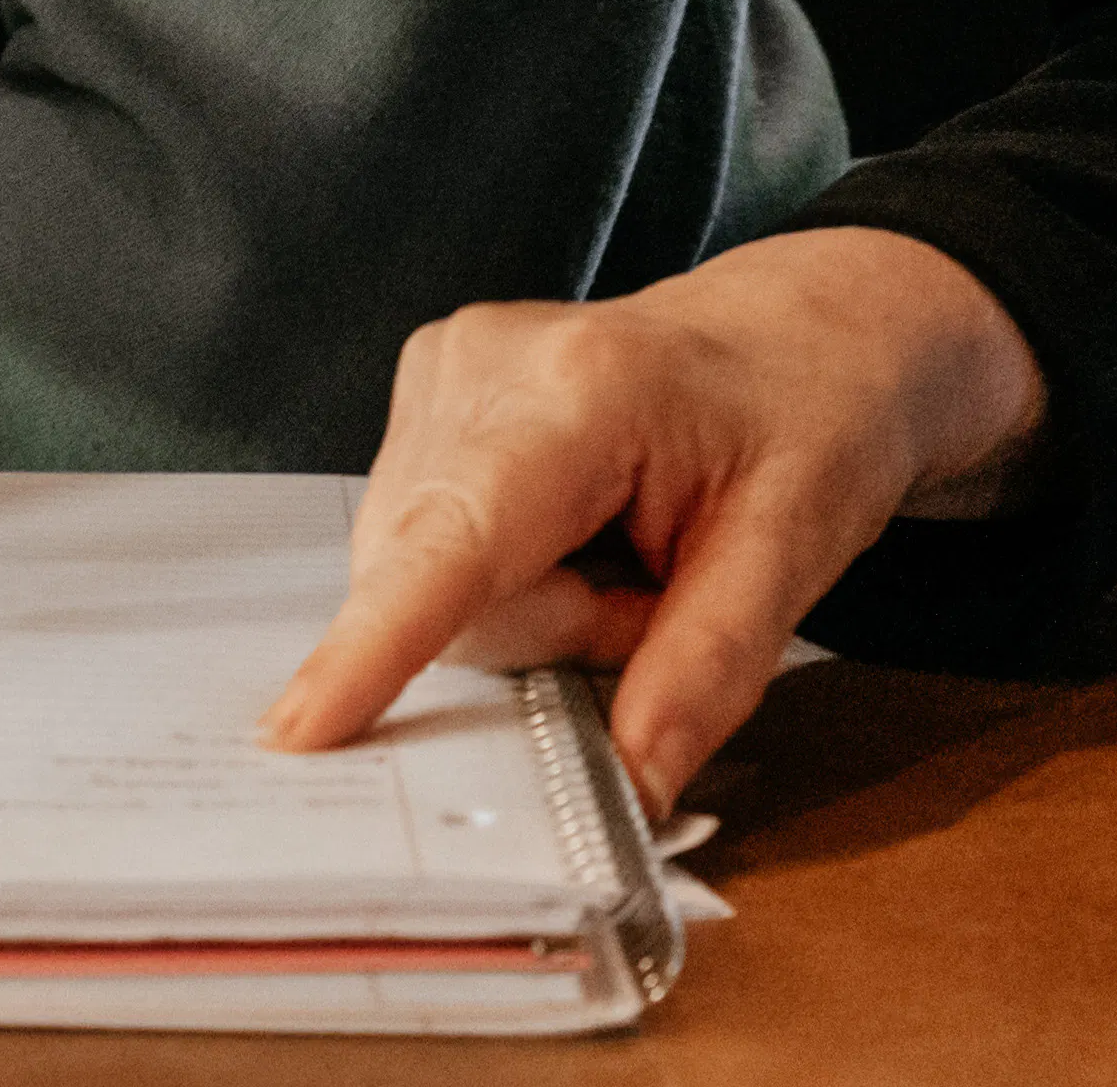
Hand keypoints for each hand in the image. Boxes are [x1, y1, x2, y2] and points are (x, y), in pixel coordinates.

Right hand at [257, 230, 1044, 809]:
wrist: (804, 328)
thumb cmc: (814, 415)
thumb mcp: (800, 549)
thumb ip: (708, 670)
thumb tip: (631, 788)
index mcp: (587, 389)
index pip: (460, 538)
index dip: (378, 642)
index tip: (303, 726)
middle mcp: (484, 362)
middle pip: (439, 587)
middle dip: (547, 633)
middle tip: (653, 596)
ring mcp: (443, 367)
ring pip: (422, 577)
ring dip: (528, 608)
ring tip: (623, 555)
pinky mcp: (427, 390)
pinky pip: (424, 548)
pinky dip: (504, 573)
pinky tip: (575, 532)